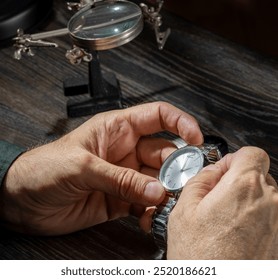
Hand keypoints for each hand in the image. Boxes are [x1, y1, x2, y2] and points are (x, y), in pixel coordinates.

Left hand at [0, 102, 202, 234]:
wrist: (23, 200)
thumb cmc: (43, 168)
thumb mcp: (82, 166)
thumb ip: (121, 179)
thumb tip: (156, 189)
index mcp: (117, 129)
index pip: (158, 116)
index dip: (180, 123)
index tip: (196, 138)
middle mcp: (125, 151)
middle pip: (164, 153)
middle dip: (176, 168)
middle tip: (179, 183)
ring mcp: (125, 175)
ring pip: (158, 181)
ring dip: (165, 193)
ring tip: (163, 203)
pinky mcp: (120, 198)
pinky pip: (145, 202)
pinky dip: (151, 211)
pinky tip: (147, 217)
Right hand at [167, 147, 277, 258]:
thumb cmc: (200, 258)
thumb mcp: (184, 209)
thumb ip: (200, 179)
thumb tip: (213, 171)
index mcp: (243, 187)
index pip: (251, 153)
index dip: (234, 159)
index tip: (223, 171)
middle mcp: (270, 202)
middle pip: (258, 174)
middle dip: (238, 181)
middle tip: (218, 199)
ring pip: (265, 196)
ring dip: (247, 201)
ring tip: (225, 221)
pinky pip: (270, 217)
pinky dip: (256, 219)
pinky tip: (236, 234)